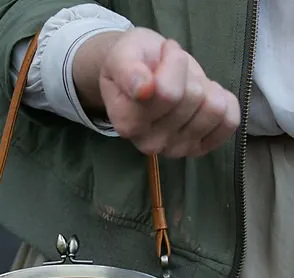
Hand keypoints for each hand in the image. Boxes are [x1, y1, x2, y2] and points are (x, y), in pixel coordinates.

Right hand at [73, 28, 240, 157]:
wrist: (139, 75)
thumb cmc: (132, 62)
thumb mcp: (122, 54)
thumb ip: (127, 70)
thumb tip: (143, 89)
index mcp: (127, 123)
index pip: (168, 93)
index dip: (172, 61)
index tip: (163, 54)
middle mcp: (150, 143)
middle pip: (193, 97)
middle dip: (187, 74)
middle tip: (171, 71)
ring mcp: (176, 149)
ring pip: (214, 109)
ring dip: (205, 86)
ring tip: (186, 83)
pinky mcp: (198, 149)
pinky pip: (229, 122)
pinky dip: (225, 101)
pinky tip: (205, 96)